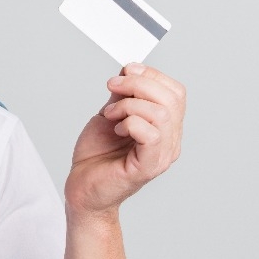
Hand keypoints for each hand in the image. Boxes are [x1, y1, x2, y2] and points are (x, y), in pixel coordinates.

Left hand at [65, 63, 185, 217]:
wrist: (82, 189)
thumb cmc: (96, 156)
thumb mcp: (110, 114)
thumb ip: (123, 94)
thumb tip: (129, 70)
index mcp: (165, 128)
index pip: (176, 92)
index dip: (152, 75)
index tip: (125, 70)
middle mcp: (170, 142)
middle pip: (172, 99)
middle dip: (138, 83)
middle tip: (112, 87)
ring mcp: (161, 156)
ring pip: (162, 114)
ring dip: (129, 104)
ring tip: (110, 114)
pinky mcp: (147, 167)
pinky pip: (151, 135)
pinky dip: (130, 122)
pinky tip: (117, 129)